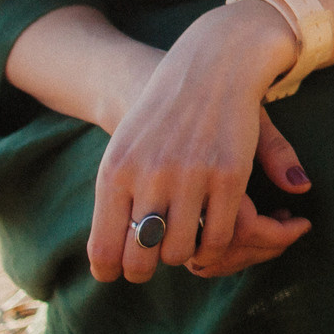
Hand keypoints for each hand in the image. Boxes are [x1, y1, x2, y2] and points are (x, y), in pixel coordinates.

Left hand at [86, 1, 313, 283]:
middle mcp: (150, 176)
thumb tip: (106, 264)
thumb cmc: (161, 112)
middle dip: (146, 269)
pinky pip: (219, 234)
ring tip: (184, 240)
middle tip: (154, 260)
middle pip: (141, 258)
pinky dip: (215, 245)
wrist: (211, 62)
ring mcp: (192, 176)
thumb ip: (116, 202)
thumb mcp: (125, 148)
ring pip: (180, 251)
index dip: (111, 270)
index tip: (119, 270)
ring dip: (182, 254)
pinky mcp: (230, 173)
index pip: (104, 249)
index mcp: (116, 171)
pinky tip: (212, 234)